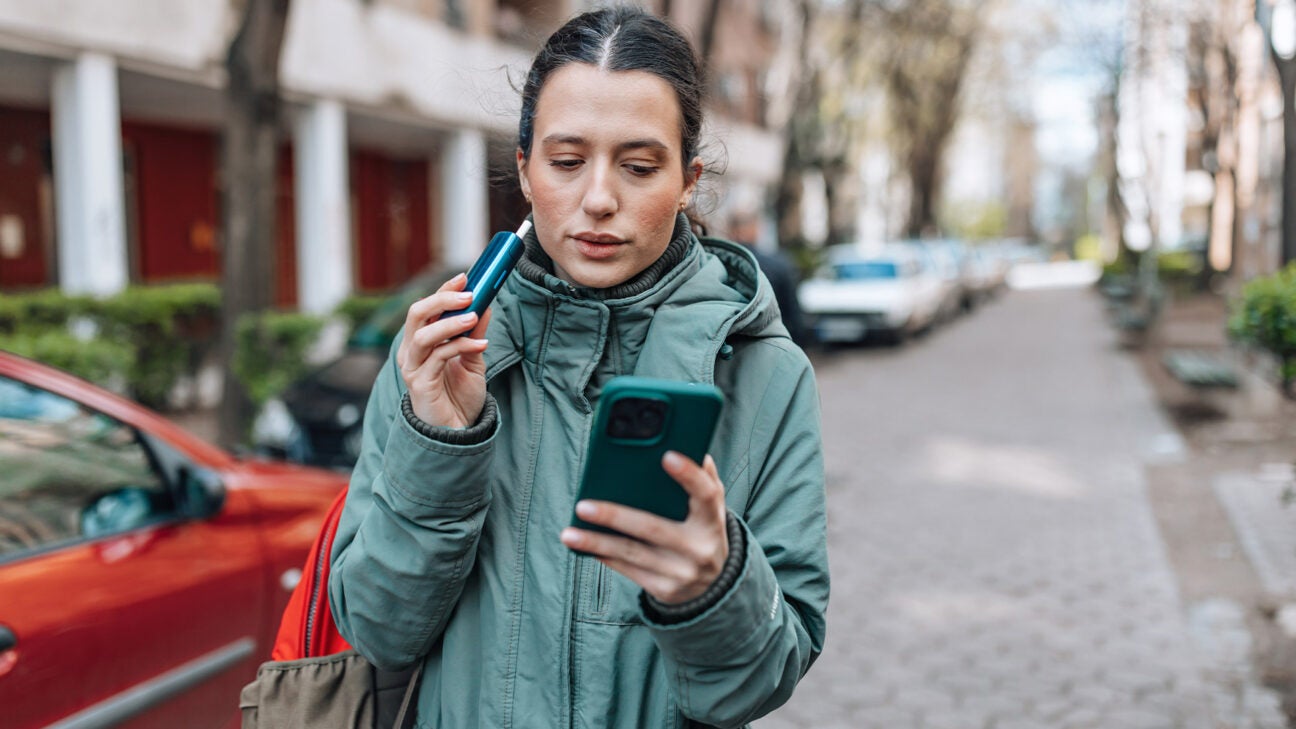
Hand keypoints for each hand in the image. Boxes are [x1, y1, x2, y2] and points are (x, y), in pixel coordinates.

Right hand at [396, 273, 491, 427]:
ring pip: (423, 335)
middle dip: (442, 300)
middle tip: (469, 293)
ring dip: (450, 323)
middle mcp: (410, 352)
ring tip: (474, 316)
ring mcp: (413, 368)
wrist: (458, 432)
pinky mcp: (420, 384)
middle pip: (416, 314)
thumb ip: (475, 333)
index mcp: (419, 342)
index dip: (443, 291)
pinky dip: (461, 346)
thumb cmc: (460, 396)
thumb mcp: (472, 359)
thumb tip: (486, 304)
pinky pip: (438, 358)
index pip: (425, 308)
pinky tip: (481, 345)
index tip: (465, 277)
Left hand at [560, 452, 728, 604]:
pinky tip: (581, 545)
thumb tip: (685, 442)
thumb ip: (704, 476)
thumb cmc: (702, 531)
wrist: (711, 587)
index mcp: (713, 520)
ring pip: (632, 553)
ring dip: (596, 543)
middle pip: (653, 528)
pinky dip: (603, 556)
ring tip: (568, 533)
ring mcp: (681, 572)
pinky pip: (627, 569)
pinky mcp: (663, 589)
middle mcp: (699, 548)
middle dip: (615, 517)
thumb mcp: (710, 507)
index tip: (667, 455)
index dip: (689, 475)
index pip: (706, 494)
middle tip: (583, 506)